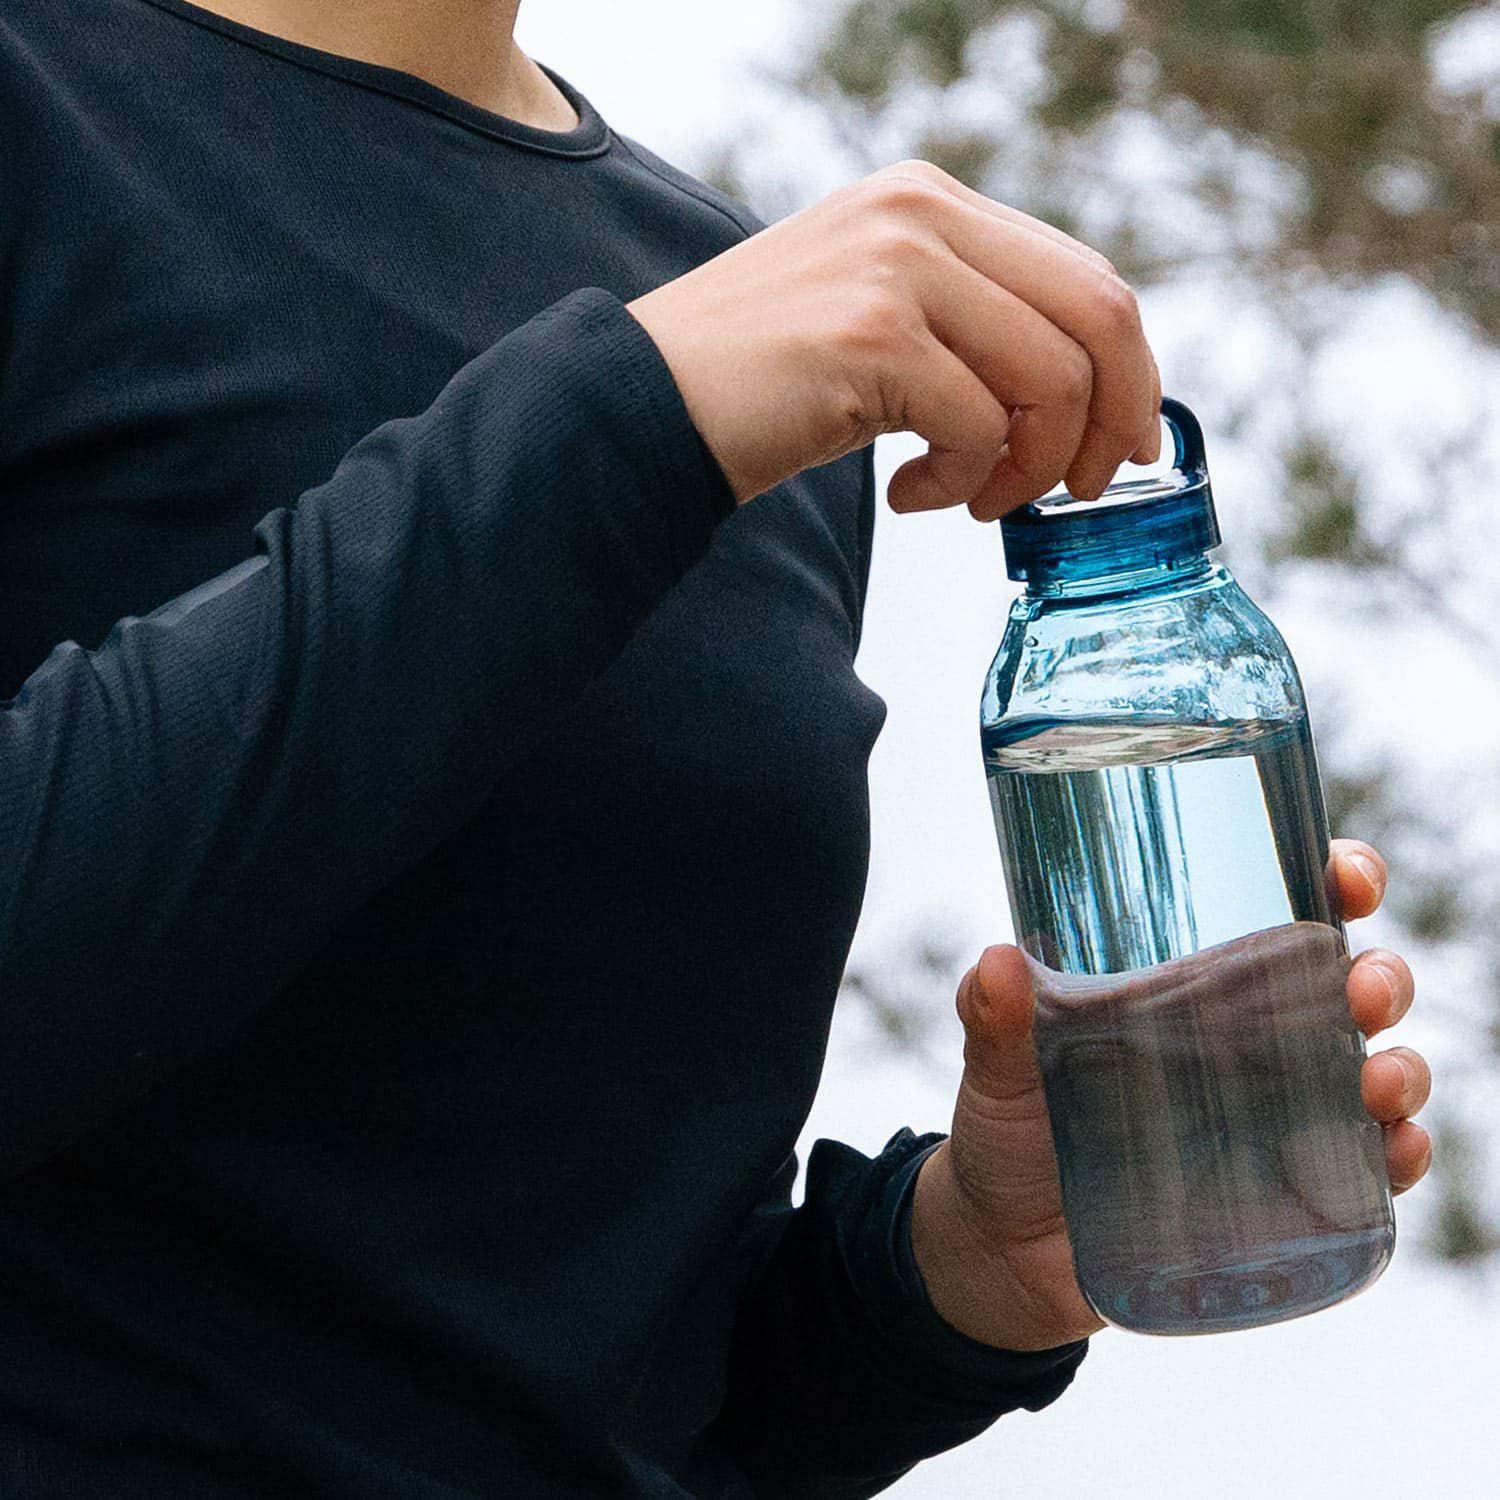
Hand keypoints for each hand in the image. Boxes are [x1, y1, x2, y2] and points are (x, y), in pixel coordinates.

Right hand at [627, 159, 1160, 510]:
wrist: (646, 403)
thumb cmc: (765, 384)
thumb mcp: (882, 324)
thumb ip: (969, 324)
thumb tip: (1080, 391)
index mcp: (930, 202)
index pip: (1087, 275)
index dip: (1130, 371)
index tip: (1122, 445)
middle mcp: (922, 213)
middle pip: (1098, 314)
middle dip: (1109, 421)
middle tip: (1078, 492)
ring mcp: (895, 267)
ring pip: (1050, 378)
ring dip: (1027, 468)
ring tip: (970, 500)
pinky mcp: (871, 334)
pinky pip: (979, 427)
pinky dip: (963, 484)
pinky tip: (911, 497)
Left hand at [911, 838, 1430, 1350]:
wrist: (1003, 1252)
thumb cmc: (1007, 1131)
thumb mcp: (997, 1063)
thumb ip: (992, 1015)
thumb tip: (998, 962)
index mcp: (1190, 981)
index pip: (1281, 909)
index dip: (1335, 880)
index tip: (1349, 876)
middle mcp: (1246, 1039)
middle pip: (1346, 986)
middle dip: (1379, 977)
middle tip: (1363, 990)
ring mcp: (1273, 1116)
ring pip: (1372, 1073)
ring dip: (1399, 1070)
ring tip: (1378, 1083)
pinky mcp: (1282, 1194)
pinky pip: (1364, 1172)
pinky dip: (1395, 1158)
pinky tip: (1391, 1153)